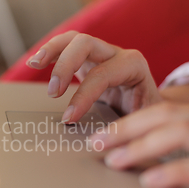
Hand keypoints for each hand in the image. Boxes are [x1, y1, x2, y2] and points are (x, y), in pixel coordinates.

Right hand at [27, 31, 161, 122]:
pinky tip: (36, 62)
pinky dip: (50, 52)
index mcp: (133, 66)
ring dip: (52, 50)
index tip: (69, 118)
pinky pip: (66, 46)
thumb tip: (111, 148)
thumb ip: (130, 130)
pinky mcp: (87, 59)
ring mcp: (100, 54)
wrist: (153, 107)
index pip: (102, 74)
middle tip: (53, 94)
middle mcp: (116, 54)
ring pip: (73, 39)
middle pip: (85, 44)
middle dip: (65, 66)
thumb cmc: (149, 116)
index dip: (82, 95)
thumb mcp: (145, 123)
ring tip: (35, 64)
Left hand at [90, 101, 188, 187]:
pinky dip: (176, 171)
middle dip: (126, 128)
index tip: (100, 136)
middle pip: (167, 114)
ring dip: (142, 145)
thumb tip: (148, 151)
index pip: (165, 110)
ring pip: (182, 131)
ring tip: (114, 160)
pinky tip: (150, 181)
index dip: (129, 122)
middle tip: (95, 144)